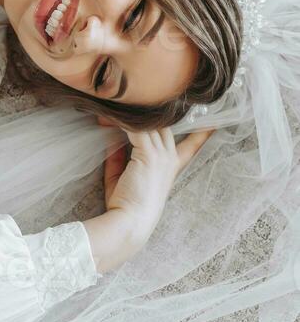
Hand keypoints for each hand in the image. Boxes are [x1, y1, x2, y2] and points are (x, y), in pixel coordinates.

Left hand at [96, 115, 214, 249]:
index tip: (213, 122)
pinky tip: (107, 115)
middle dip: (151, 109)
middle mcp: (170, 158)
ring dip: (130, 113)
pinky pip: (135, 128)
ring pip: (149, 122)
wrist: (128, 223)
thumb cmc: (124, 205)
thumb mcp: (123, 175)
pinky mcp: (149, 155)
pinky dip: (119, 121)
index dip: (202, 132)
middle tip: (132, 98)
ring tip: (111, 103)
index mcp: (171, 166)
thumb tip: (110, 133)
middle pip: (166, 123)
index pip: (192, 144)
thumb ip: (120, 154)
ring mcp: (161, 155)